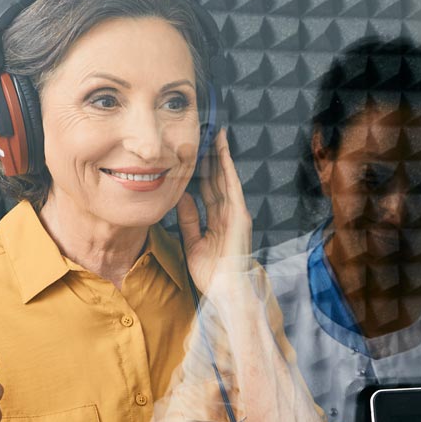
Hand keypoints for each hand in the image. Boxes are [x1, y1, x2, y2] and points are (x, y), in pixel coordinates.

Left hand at [178, 128, 252, 295]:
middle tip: (202, 132)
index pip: (209, 189)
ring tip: (213, 132)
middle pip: (217, 179)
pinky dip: (227, 166)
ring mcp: (236, 213)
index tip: (192, 152)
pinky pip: (232, 184)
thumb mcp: (192, 242)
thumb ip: (188, 219)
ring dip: (220, 154)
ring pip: (225, 176)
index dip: (201, 170)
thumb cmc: (212, 274)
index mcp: (218, 220)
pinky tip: (222, 149)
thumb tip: (181, 196)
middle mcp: (229, 213)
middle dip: (210, 156)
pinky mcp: (239, 214)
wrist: (225, 290)